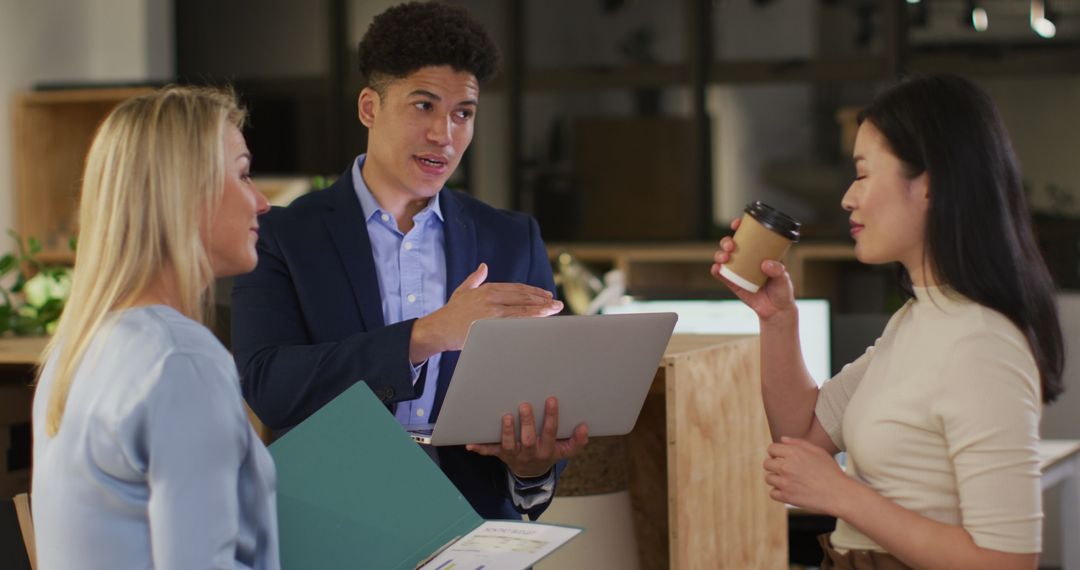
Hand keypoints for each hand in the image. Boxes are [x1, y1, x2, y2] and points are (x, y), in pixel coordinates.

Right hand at [410, 263, 562, 361]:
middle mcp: (491, 297)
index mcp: (487, 288)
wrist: (438, 329)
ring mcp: (491, 311)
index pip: (516, 288)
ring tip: (554, 310)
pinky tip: (540, 321)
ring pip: (522, 308)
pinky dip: (529, 320)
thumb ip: (475, 278)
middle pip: (522, 297)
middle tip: (557, 303)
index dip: (533, 291)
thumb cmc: (450, 313)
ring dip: (541, 309)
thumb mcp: (462, 291)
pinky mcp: (490, 324)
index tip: (545, 295)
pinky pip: (514, 322)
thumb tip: (483, 266)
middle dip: (541, 300)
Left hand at [465, 397, 588, 477]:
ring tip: (506, 417)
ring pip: (509, 445)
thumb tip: (584, 427)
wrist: (531, 473)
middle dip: (527, 423)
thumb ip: (577, 441)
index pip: (551, 433)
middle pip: (528, 440)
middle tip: (524, 405)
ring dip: (507, 432)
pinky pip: (490, 452)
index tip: (551, 399)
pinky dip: (480, 448)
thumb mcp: (566, 451)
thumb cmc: (549, 453)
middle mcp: (530, 453)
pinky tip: (470, 444)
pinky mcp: (501, 454)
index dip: (551, 417)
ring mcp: (514, 454)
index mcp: (547, 450)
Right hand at [710, 217, 795, 321]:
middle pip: (731, 245)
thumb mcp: (784, 278)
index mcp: (760, 252)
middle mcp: (747, 259)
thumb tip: (765, 264)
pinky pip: (721, 274)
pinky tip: (717, 269)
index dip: (740, 227)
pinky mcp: (733, 283)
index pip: (748, 236)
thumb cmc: (782, 290)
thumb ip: (777, 270)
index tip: (736, 224)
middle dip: (726, 241)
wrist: (776, 311)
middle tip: (731, 246)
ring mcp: (738, 270)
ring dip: (720, 254)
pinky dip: (717, 270)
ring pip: (724, 258)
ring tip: (724, 258)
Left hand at [763, 437, 852, 515]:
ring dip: (776, 479)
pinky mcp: (787, 497)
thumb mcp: (818, 451)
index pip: (771, 449)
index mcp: (794, 453)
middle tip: (785, 470)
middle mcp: (787, 466)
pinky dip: (778, 493)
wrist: (839, 493)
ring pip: (768, 478)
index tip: (780, 458)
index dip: (775, 453)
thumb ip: (798, 443)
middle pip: (766, 463)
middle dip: (774, 466)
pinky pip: (772, 493)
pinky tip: (788, 490)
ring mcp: (785, 482)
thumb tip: (782, 439)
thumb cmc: (830, 471)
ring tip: (788, 481)